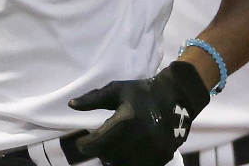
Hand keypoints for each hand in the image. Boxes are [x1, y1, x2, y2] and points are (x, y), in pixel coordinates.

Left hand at [68, 61, 210, 165]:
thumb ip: (93, 99)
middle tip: (99, 142)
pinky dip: (130, 162)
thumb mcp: (117, 90)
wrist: (177, 96)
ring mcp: (152, 152)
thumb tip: (71, 105)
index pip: (96, 144)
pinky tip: (128, 151)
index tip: (81, 141)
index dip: (84, 145)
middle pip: (108, 158)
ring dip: (114, 159)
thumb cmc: (142, 92)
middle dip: (100, 151)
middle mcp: (139, 140)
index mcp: (126, 121)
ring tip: (113, 146)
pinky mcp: (161, 158)